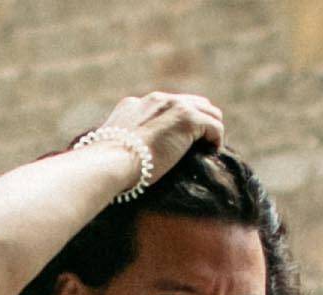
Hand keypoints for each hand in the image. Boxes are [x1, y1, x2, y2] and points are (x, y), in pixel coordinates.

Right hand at [92, 90, 222, 178]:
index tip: (179, 140)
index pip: (166, 106)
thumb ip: (123, 145)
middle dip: (199, 121)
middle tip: (201, 143)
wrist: (110, 162)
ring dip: (210, 129)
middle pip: (191, 103)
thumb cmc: (107, 165)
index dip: (176, 122)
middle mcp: (156, 100)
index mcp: (135, 104)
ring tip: (209, 148)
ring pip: (207, 111)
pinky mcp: (188, 119)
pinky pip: (214, 126)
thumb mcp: (112, 149)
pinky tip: (212, 152)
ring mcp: (173, 106)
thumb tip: (124, 161)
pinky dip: (216, 139)